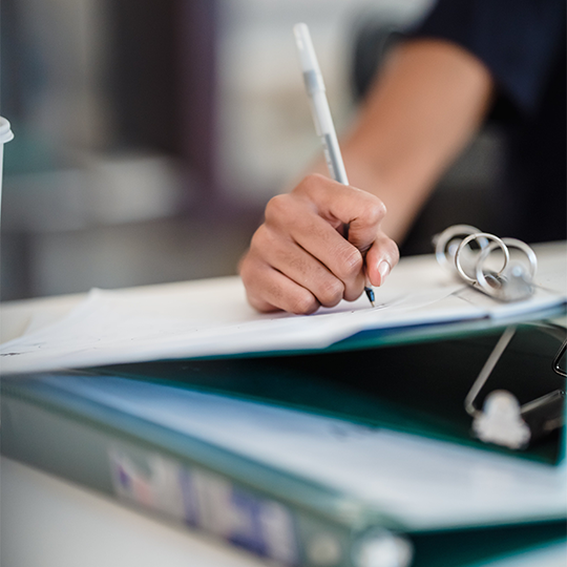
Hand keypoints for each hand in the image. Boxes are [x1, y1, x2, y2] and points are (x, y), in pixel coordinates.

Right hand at [239, 174, 398, 312]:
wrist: (286, 254)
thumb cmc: (329, 242)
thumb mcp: (364, 238)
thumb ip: (381, 251)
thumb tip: (375, 274)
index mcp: (315, 189)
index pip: (369, 213)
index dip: (371, 240)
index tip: (357, 244)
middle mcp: (284, 208)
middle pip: (348, 260)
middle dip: (354, 281)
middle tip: (345, 280)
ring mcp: (263, 239)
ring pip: (326, 286)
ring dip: (332, 295)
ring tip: (323, 285)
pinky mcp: (251, 270)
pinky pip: (300, 301)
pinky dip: (309, 305)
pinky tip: (301, 291)